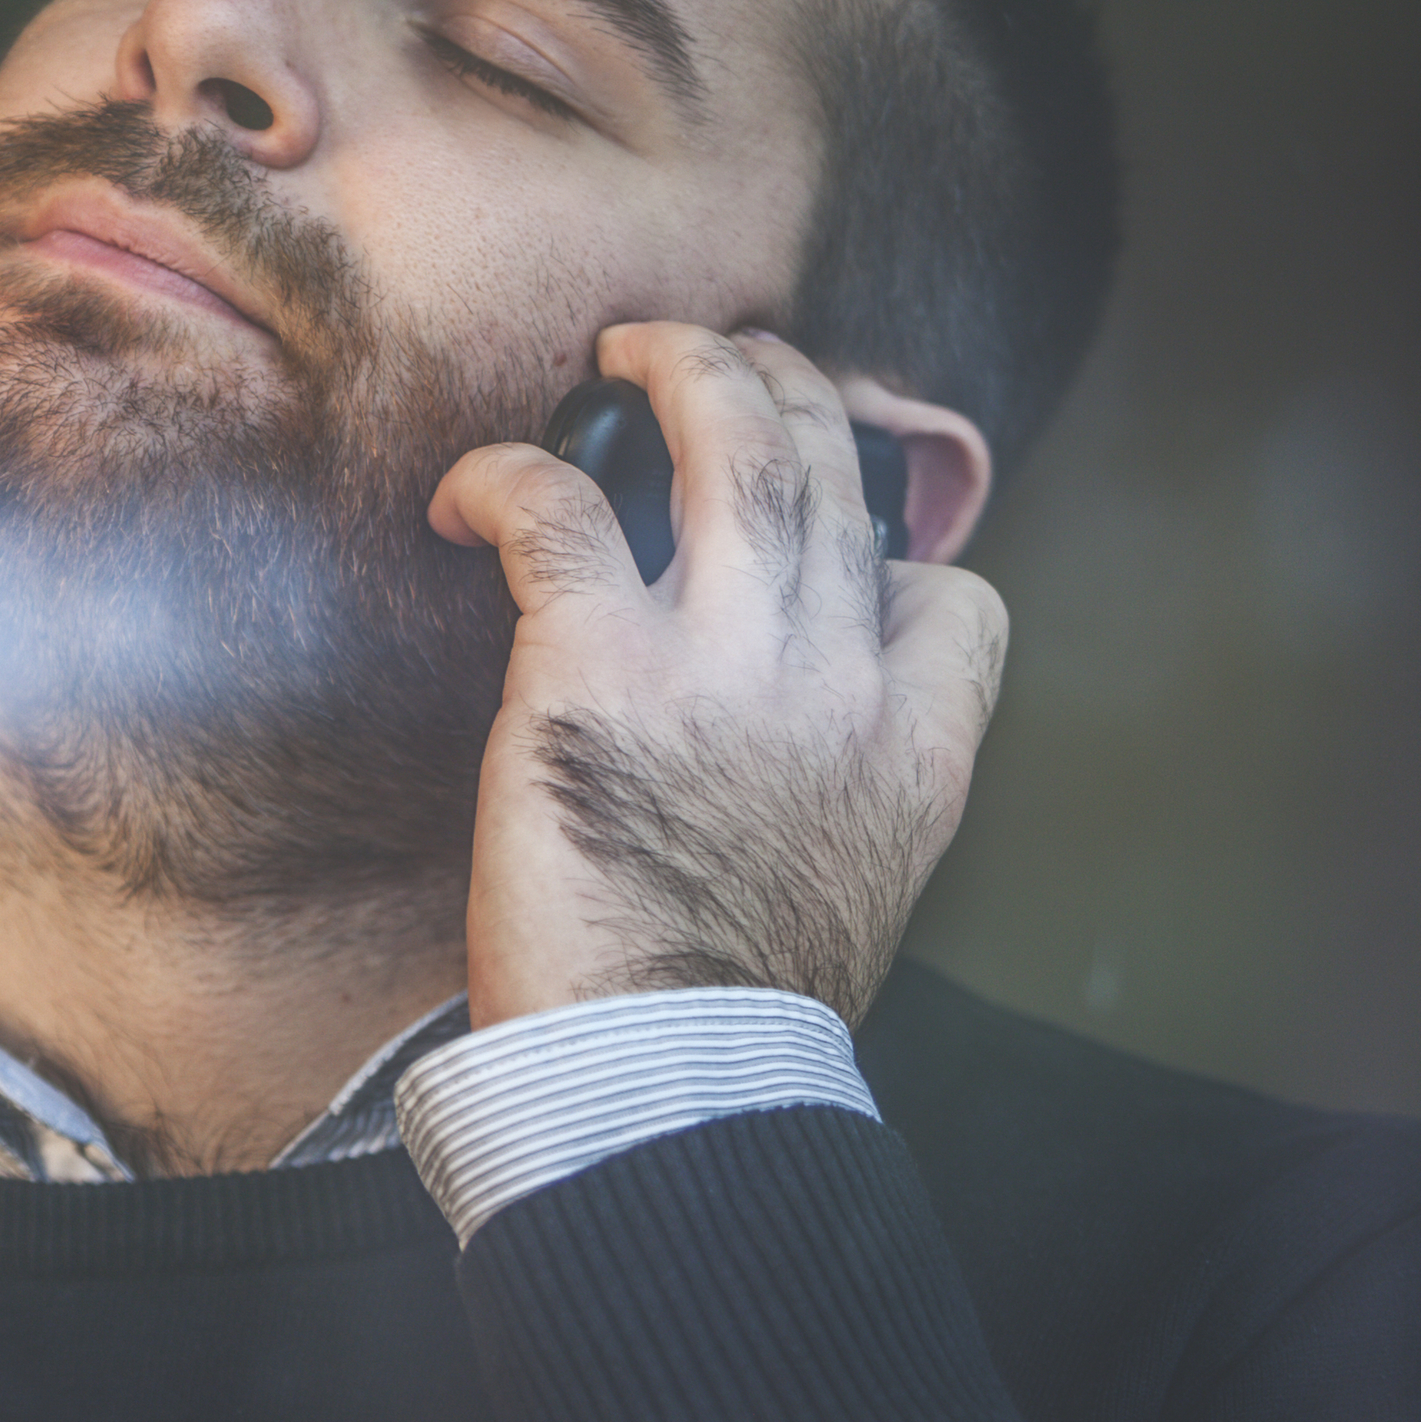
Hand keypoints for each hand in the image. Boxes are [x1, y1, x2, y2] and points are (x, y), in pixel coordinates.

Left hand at [425, 324, 1008, 1027]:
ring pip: (731, 442)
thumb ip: (838, 798)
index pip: (955, 602)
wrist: (659, 1072)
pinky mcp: (594, 666)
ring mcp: (723, 662)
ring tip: (626, 349)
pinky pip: (559, 511)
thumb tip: (782, 766)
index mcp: (917, 754)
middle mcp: (838, 684)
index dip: (900, 559)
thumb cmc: (718, 1014)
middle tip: (720, 361)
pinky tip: (465, 494)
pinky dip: (503, 476)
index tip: (838, 555)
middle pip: (835, 477)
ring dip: (680, 369)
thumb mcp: (847, 897)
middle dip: (783, 388)